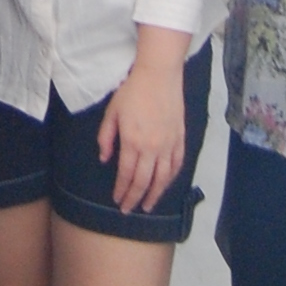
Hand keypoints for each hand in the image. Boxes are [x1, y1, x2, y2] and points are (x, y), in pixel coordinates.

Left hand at [97, 55, 187, 214]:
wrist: (158, 75)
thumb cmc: (132, 91)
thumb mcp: (112, 112)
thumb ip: (106, 138)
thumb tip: (105, 159)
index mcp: (132, 142)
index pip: (126, 175)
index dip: (121, 190)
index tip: (117, 201)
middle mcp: (152, 148)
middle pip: (144, 181)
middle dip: (135, 198)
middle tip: (128, 210)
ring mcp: (168, 145)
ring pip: (163, 178)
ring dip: (154, 195)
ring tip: (147, 206)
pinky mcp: (180, 139)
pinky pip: (177, 165)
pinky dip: (171, 179)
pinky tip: (165, 185)